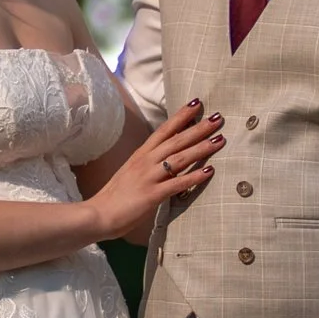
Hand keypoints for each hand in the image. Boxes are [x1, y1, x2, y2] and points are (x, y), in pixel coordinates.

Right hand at [89, 98, 222, 244]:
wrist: (98, 214)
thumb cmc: (116, 196)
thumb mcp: (132, 172)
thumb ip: (149, 163)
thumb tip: (167, 155)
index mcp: (141, 155)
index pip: (164, 130)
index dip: (181, 116)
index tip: (197, 103)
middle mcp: (146, 161)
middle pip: (176, 140)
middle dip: (198, 128)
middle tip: (218, 118)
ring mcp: (148, 177)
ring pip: (179, 158)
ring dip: (201, 148)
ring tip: (220, 140)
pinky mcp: (151, 195)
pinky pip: (177, 184)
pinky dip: (194, 177)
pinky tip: (209, 172)